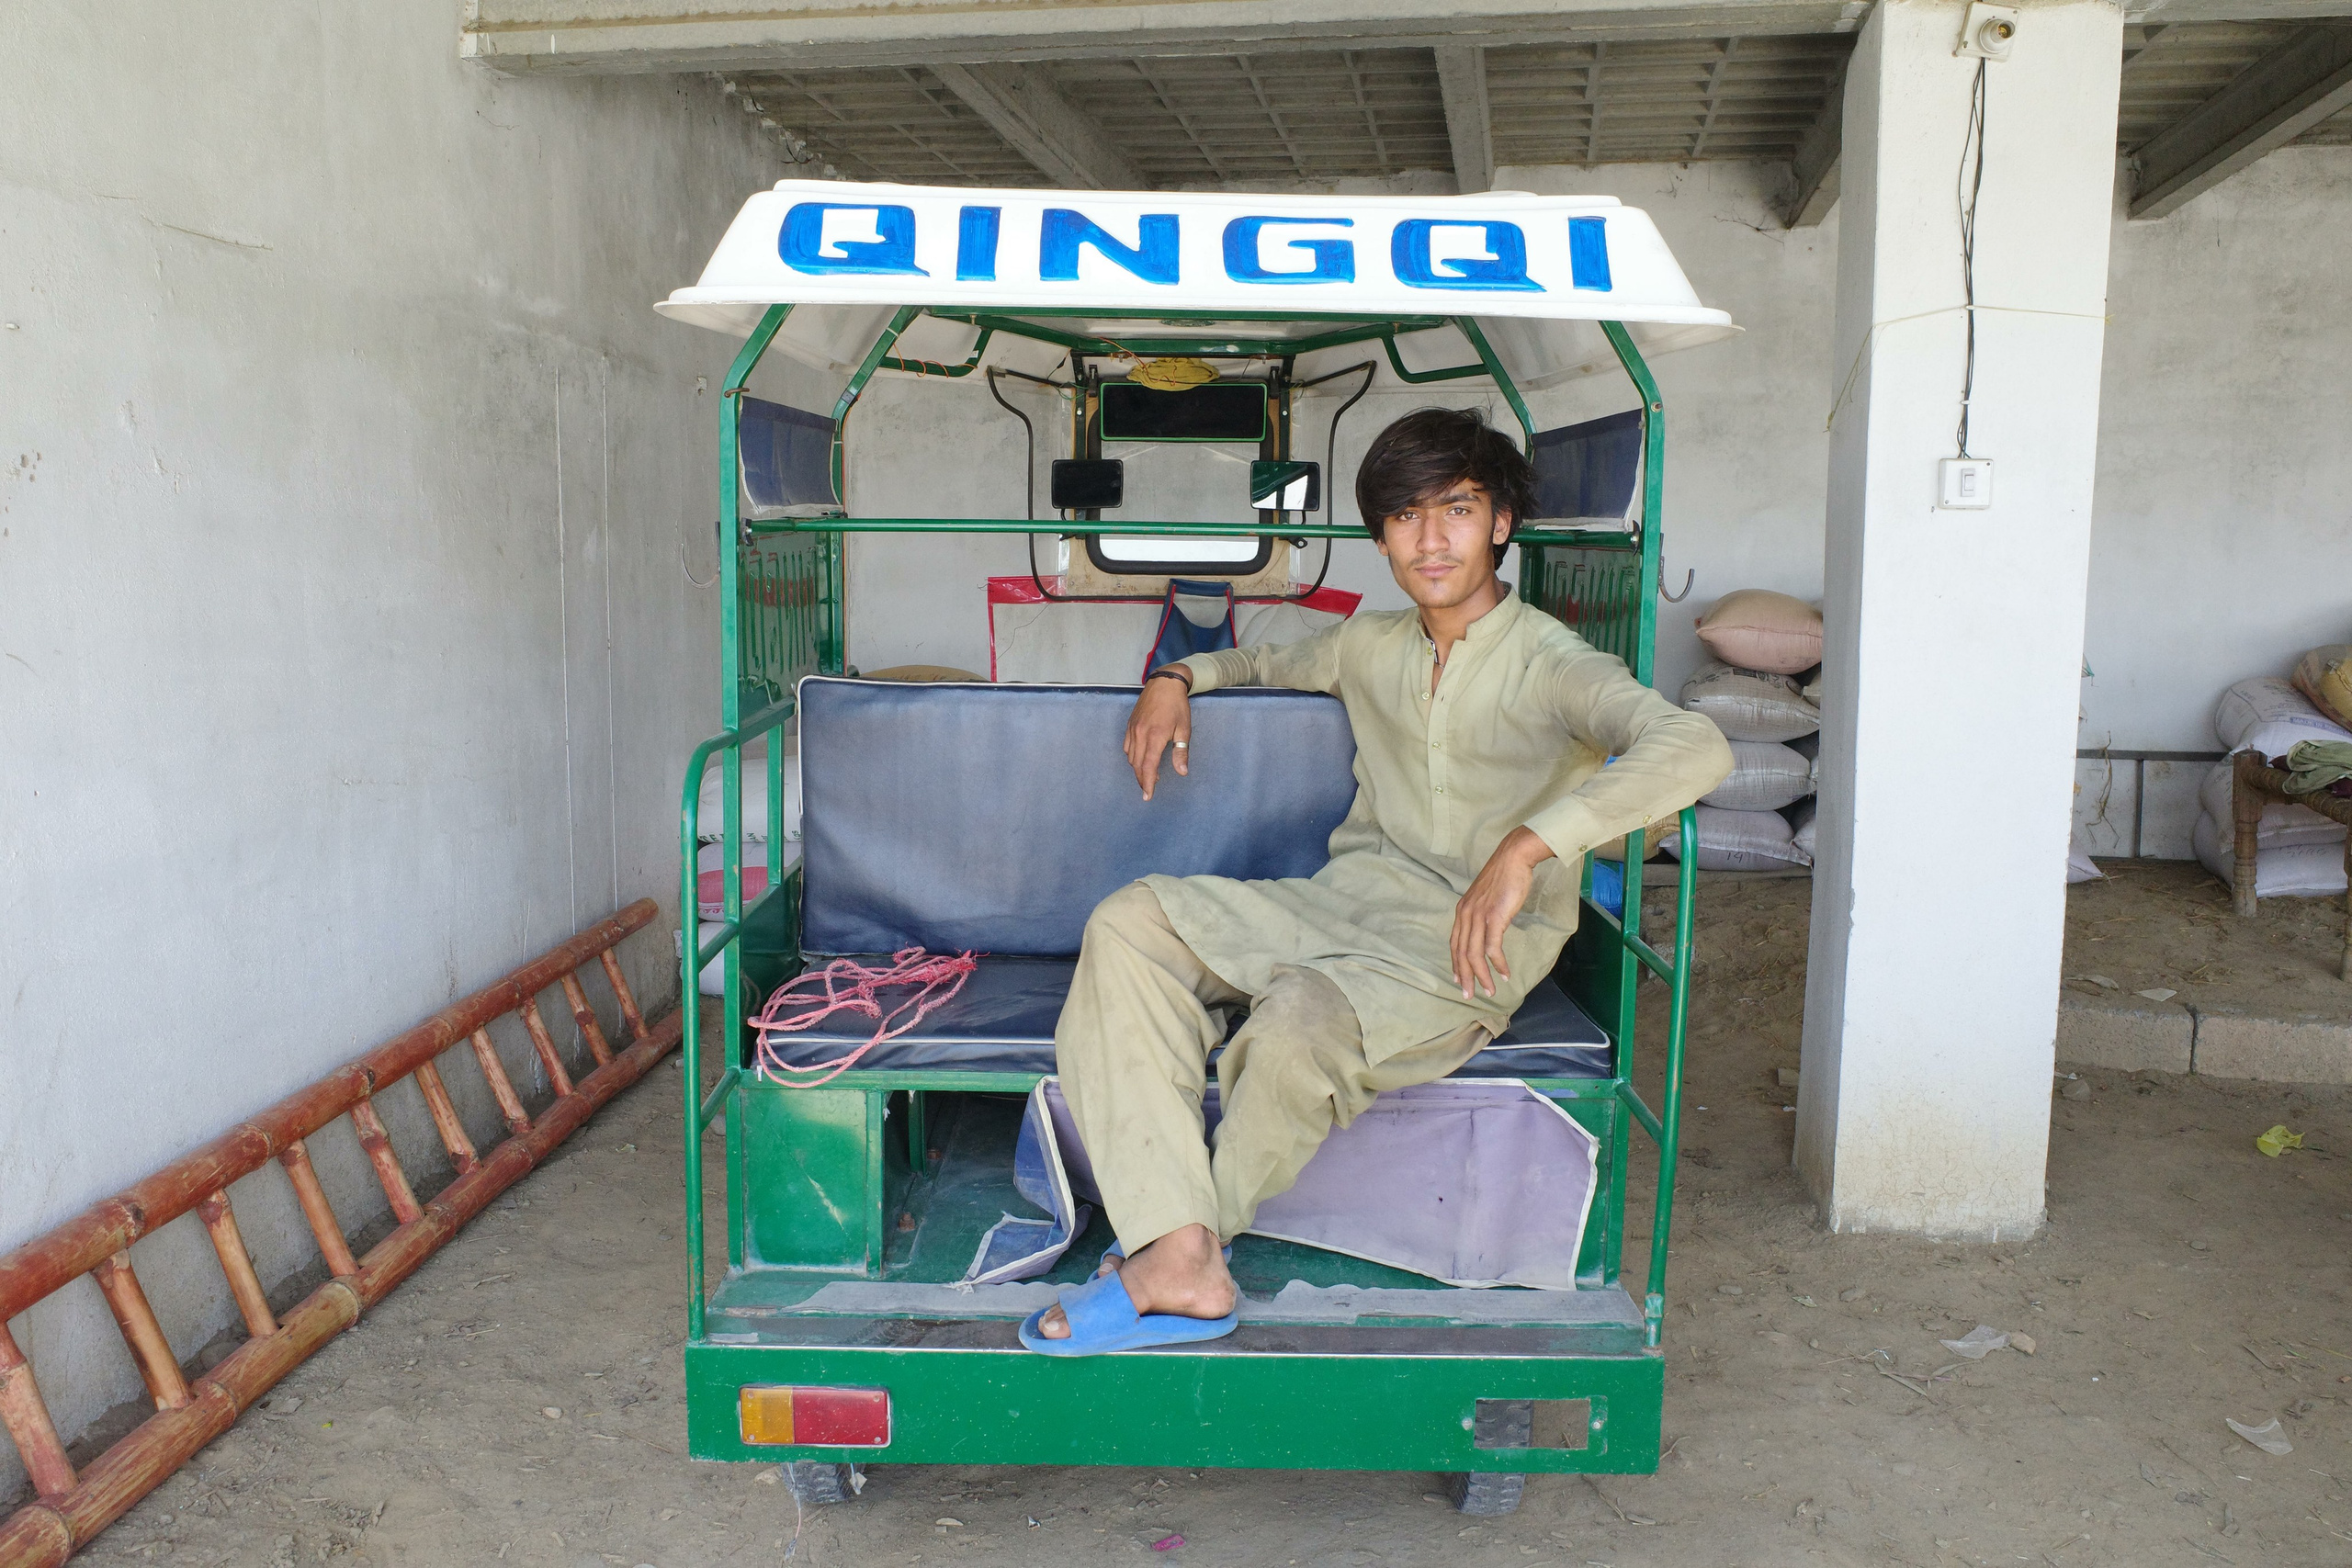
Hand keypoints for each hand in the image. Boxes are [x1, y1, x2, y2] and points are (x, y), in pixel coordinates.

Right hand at [1124, 672, 1192, 799]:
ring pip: (1130, 757)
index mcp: (1155, 736)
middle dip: (1142, 780)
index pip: (1148, 766)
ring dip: (1138, 769)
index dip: (1148, 783)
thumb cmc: (1177, 706)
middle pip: (1137, 765)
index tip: (1148, 796)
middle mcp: (1140, 734)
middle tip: (1148, 790)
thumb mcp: (1184, 729)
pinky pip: (1127, 746)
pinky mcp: (1129, 725)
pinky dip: (1132, 757)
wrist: (1164, 683)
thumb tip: (1182, 772)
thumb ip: (1181, 752)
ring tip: (1149, 775)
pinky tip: (1140, 759)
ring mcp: (1133, 729)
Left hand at [1451, 826, 1555, 999]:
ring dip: (1482, 976)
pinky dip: (1498, 964)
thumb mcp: (1486, 898)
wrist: (1513, 858)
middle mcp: (1466, 915)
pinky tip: (1504, 973)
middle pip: (1461, 953)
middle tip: (1469, 995)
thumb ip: (1482, 914)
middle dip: (1465, 977)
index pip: (1454, 944)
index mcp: (1462, 911)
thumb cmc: (1504, 877)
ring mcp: (1479, 916)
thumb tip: (1488, 930)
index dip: (1456, 964)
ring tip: (1490, 990)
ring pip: (1475, 955)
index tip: (1459, 980)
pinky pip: (1493, 948)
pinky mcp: (1494, 917)